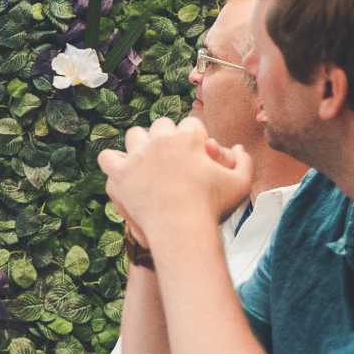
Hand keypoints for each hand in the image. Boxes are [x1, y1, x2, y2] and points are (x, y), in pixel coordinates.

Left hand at [97, 116, 255, 237]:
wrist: (182, 229)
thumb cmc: (213, 208)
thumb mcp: (240, 185)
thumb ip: (245, 163)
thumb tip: (239, 148)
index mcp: (188, 137)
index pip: (190, 124)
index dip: (193, 137)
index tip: (194, 151)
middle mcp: (160, 140)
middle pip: (161, 125)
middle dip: (167, 137)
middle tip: (170, 156)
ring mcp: (137, 155)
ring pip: (135, 135)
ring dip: (141, 145)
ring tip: (146, 160)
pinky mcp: (119, 173)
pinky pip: (108, 157)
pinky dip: (114, 163)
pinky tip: (123, 172)